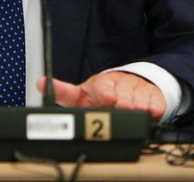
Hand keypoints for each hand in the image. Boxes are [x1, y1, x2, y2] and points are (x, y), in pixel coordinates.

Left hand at [36, 71, 165, 120]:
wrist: (127, 88)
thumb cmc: (101, 95)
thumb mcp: (80, 96)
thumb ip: (62, 92)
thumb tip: (39, 82)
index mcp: (99, 84)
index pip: (101, 87)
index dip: (104, 92)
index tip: (107, 98)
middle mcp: (118, 84)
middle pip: (121, 95)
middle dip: (121, 103)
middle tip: (121, 107)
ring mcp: (135, 88)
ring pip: (138, 99)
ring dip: (136, 106)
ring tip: (133, 110)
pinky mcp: (151, 94)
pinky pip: (154, 101)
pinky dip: (153, 107)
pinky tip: (150, 110)